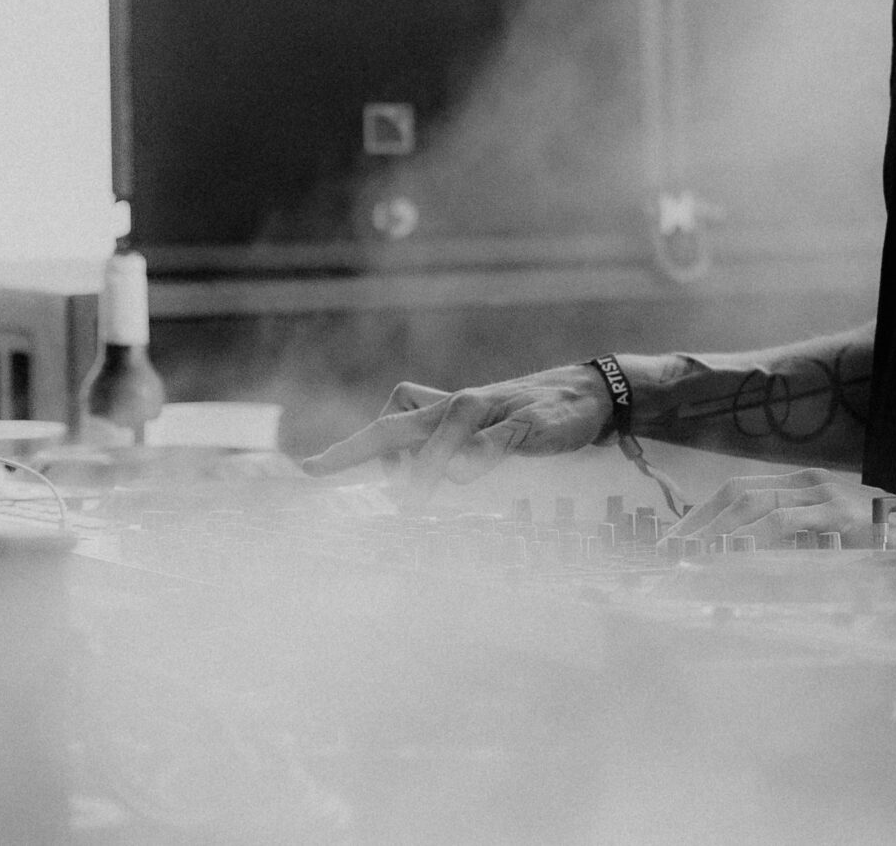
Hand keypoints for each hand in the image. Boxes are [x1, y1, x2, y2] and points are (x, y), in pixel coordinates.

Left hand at [299, 367, 612, 487]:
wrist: (585, 394)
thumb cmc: (522, 416)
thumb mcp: (479, 432)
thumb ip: (442, 451)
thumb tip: (403, 485)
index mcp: (442, 413)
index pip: (387, 424)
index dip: (349, 448)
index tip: (310, 468)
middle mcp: (457, 407)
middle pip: (398, 425)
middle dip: (360, 450)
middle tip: (321, 473)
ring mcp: (489, 412)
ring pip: (443, 435)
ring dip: (427, 469)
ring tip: (418, 501)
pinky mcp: (524, 423)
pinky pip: (493, 441)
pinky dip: (478, 457)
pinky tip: (469, 474)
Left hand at [664, 468, 895, 551]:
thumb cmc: (875, 551)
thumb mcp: (824, 543)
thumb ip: (786, 547)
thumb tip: (731, 564)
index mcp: (801, 486)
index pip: (736, 491)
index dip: (701, 514)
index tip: (670, 542)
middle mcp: (809, 484)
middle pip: (737, 495)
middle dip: (698, 524)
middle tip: (668, 555)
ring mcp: (826, 497)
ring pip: (755, 507)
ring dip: (717, 533)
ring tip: (690, 559)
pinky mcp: (841, 517)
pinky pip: (785, 524)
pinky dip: (754, 540)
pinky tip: (732, 557)